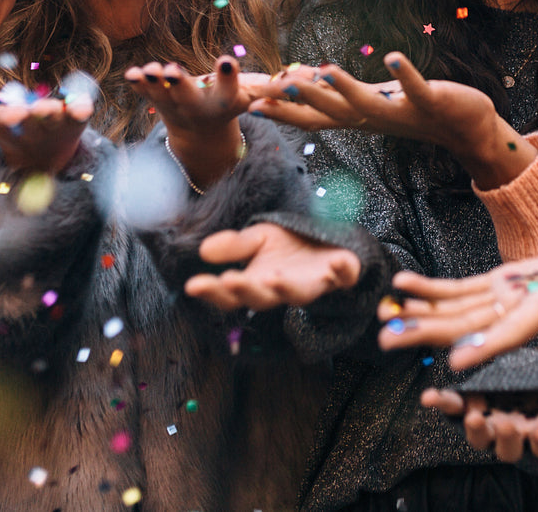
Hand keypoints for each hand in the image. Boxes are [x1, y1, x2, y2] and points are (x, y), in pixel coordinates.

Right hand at [0, 61, 91, 173]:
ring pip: (50, 117)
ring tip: (51, 108)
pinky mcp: (76, 118)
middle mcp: (21, 124)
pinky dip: (82, 108)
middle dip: (13, 116)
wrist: (47, 158)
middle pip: (16, 119)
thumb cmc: (1, 121)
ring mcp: (50, 122)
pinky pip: (81, 112)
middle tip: (13, 115)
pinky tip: (83, 104)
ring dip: (49, 112)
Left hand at [124, 57, 265, 189]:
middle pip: (191, 99)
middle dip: (181, 85)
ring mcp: (177, 109)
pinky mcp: (159, 104)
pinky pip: (147, 95)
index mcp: (227, 105)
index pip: (228, 92)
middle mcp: (201, 109)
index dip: (227, 77)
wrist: (203, 134)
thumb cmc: (233, 103)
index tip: (226, 59)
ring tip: (149, 70)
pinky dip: (139, 86)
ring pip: (164, 98)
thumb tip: (309, 76)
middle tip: (172, 71)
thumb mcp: (253, 96)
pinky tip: (130, 75)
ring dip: (155, 84)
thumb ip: (271, 87)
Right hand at [185, 222, 361, 309]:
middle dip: (246, 290)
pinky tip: (338, 262)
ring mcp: (314, 284)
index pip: (231, 294)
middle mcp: (284, 289)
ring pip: (300, 295)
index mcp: (259, 282)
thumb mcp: (259, 238)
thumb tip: (204, 249)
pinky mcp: (342, 274)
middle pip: (261, 298)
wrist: (326, 240)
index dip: (212, 291)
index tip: (192, 285)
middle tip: (231, 280)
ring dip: (287, 288)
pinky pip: (345, 276)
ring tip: (274, 278)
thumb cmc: (289, 244)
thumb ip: (235, 246)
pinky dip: (343, 270)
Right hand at [249, 54, 530, 187]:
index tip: (249, 103)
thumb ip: (340, 95)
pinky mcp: (430, 102)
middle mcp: (375, 118)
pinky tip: (391, 56)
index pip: (314, 118)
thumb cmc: (415, 111)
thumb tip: (305, 79)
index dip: (282, 112)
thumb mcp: (373, 103)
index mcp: (359, 118)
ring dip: (344, 88)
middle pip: (332, 112)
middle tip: (273, 88)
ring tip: (325, 71)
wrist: (467, 130)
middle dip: (303, 100)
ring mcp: (402, 112)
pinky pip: (414, 88)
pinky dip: (404, 73)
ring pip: (367, 103)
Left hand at [377, 245, 537, 368]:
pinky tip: (403, 284)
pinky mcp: (501, 285)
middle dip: (428, 333)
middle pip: (469, 327)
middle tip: (386, 342)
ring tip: (381, 315)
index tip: (455, 361)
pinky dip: (432, 288)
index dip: (487, 344)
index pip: (514, 331)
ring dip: (419, 313)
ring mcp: (507, 299)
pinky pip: (460, 290)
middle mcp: (520, 312)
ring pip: (457, 311)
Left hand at [422, 387, 537, 461]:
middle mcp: (513, 435)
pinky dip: (442, 404)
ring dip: (474, 429)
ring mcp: (488, 423)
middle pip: (508, 448)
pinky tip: (430, 398)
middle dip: (506, 437)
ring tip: (472, 417)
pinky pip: (453, 411)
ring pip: (480, 437)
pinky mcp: (468, 407)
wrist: (530, 381)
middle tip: (505, 424)